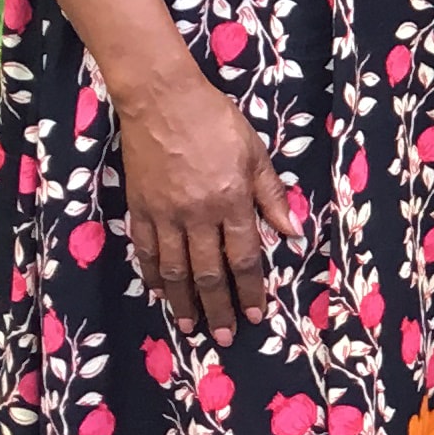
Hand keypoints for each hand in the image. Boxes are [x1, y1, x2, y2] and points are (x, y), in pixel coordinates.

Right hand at [121, 74, 298, 347]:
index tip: (256, 315)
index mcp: (231, 200)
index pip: (244, 257)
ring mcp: (165, 213)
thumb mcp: (254, 152)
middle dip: (218, 307)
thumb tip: (293, 232)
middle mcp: (198, 214)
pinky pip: (146, 250)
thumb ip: (271, 195)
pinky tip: (160, 292)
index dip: (251, 290)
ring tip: (191, 327)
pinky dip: (153, 275)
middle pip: (209, 272)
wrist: (161, 98)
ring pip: (175, 269)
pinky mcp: (140, 207)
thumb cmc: (215, 120)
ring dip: (184, 302)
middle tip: (224, 336)